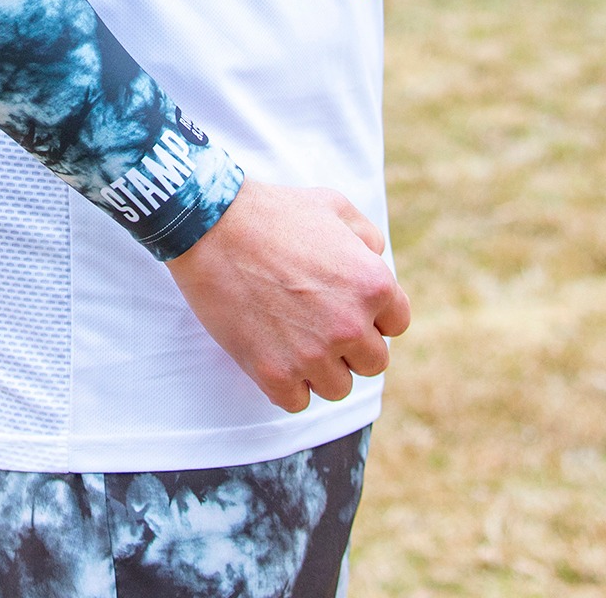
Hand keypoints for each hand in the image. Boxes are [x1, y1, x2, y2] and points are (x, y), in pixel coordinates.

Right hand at [165, 179, 410, 412]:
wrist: (209, 225)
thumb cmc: (271, 211)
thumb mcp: (333, 205)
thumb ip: (366, 236)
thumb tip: (376, 259)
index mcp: (373, 284)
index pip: (396, 324)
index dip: (370, 314)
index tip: (342, 304)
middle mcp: (350, 325)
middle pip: (372, 363)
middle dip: (348, 345)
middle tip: (314, 320)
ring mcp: (312, 353)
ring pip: (337, 388)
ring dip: (318, 368)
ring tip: (290, 335)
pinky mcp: (274, 372)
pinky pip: (296, 401)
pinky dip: (285, 383)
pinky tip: (270, 351)